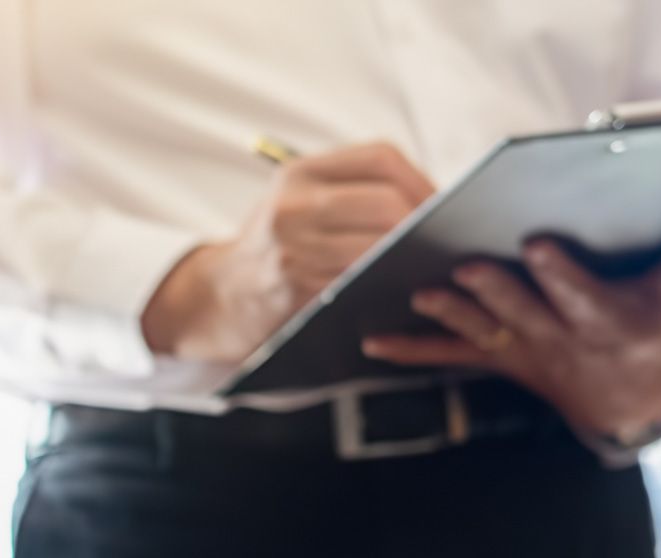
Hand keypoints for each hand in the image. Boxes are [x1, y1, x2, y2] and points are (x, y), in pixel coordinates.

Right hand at [142, 141, 435, 362]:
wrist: (219, 298)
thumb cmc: (274, 248)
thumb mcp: (296, 201)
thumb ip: (349, 190)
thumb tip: (433, 200)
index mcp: (298, 173)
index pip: (380, 158)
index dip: (421, 180)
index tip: (442, 204)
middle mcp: (293, 205)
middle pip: (386, 203)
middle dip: (423, 224)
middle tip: (442, 240)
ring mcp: (293, 248)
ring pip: (378, 245)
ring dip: (411, 257)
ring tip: (428, 262)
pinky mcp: (297, 289)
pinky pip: (360, 282)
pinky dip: (387, 283)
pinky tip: (400, 285)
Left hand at [361, 226, 660, 456]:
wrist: (619, 401)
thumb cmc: (644, 332)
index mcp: (599, 318)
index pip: (578, 294)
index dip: (559, 273)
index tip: (538, 245)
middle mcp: (553, 337)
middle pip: (520, 311)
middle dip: (494, 290)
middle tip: (466, 266)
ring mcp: (518, 350)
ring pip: (478, 330)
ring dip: (447, 314)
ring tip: (418, 294)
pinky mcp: (492, 357)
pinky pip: (445, 355)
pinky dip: (407, 350)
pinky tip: (370, 341)